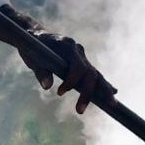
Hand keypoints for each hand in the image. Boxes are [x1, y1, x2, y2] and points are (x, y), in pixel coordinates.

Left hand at [0, 4, 115, 113]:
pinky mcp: (81, 62)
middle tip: (79, 111)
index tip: (59, 92)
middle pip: (90, 72)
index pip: (77, 65)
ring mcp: (81, 56)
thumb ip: (40, 71)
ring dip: (103, 90)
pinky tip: (113, 93)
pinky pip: (94, 74)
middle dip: (87, 92)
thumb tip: (47, 86)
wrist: (35, 34)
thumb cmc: (31, 45)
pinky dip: (103, 83)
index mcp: (66, 45)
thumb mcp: (32, 58)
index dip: (71, 80)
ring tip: (111, 104)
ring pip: (96, 74)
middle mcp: (77, 50)